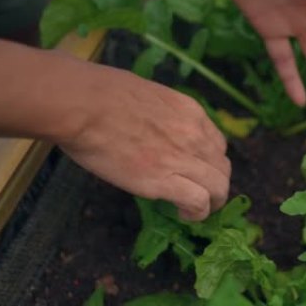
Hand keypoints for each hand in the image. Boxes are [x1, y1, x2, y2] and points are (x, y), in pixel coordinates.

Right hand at [57, 63, 230, 220]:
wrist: (83, 105)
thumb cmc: (100, 92)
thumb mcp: (146, 94)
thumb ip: (159, 113)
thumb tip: (151, 126)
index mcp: (190, 111)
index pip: (217, 143)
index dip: (209, 161)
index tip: (196, 170)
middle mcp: (194, 134)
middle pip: (222, 167)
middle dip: (215, 185)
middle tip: (199, 195)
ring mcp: (181, 158)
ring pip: (218, 187)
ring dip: (211, 203)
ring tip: (195, 211)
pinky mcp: (163, 181)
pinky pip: (198, 202)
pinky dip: (197, 213)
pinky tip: (183, 214)